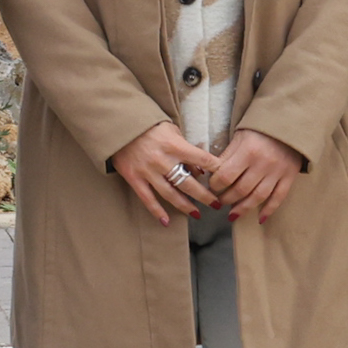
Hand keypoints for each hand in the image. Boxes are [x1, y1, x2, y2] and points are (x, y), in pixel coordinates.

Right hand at [109, 119, 229, 228]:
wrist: (120, 125)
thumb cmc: (150, 126)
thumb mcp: (172, 130)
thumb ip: (186, 148)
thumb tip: (200, 170)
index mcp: (175, 145)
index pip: (202, 159)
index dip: (216, 170)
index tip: (226, 179)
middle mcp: (163, 160)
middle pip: (188, 183)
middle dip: (205, 196)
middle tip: (216, 204)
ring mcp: (147, 171)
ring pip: (170, 194)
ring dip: (186, 206)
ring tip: (198, 214)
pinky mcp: (134, 178)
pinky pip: (147, 199)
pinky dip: (157, 211)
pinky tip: (166, 222)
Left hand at [201, 127, 307, 221]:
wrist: (289, 123)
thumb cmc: (259, 129)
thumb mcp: (239, 137)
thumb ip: (227, 156)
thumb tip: (211, 175)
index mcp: (248, 151)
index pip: (226, 176)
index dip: (215, 185)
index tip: (212, 187)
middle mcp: (263, 164)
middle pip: (240, 190)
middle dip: (226, 199)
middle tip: (219, 202)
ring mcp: (277, 172)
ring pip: (257, 197)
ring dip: (243, 209)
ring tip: (232, 215)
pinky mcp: (289, 177)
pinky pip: (278, 198)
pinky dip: (269, 210)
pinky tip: (259, 218)